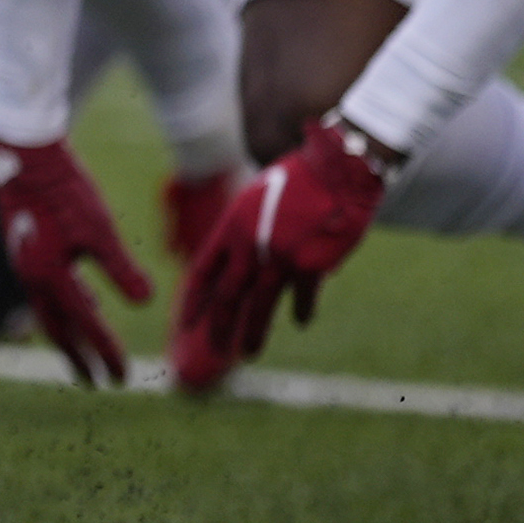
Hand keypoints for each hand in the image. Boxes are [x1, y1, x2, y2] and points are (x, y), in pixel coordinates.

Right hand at [0, 135, 152, 386]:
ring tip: (92, 346)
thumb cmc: (65, 189)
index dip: (106, 353)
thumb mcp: (99, 228)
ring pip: (49, 310)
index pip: (85, 326)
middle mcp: (31, 277)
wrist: (24, 154)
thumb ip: (120, 268)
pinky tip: (85, 298)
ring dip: (72, 332)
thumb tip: (145, 302)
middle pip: (57, 329)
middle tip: (97, 381)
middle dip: (79, 357)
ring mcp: (24, 263)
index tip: (123, 377)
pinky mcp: (25, 248)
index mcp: (49, 277)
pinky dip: (67, 304)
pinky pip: (45, 291)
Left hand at [173, 115, 390, 380]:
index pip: (202, 273)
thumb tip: (240, 258)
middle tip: (213, 350)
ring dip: (253, 333)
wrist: (338, 169)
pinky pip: (303, 296)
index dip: (194, 301)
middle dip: (218, 327)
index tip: (185, 323)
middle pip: (227, 296)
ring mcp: (279, 258)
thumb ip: (246, 230)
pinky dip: (302, 310)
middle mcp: (249, 246)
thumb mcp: (256, 198)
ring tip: (247, 353)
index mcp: (231, 228)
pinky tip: (300, 322)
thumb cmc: (298, 178)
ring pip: (260, 305)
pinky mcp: (310, 265)